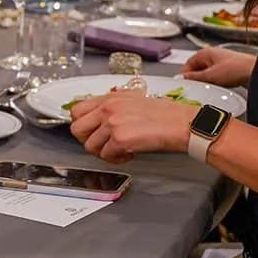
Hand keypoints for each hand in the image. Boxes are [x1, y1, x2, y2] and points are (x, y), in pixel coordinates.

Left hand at [67, 92, 194, 163]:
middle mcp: (108, 108)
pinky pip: (106, 156)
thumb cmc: (164, 114)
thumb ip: (113, 108)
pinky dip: (116, 159)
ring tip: (119, 150)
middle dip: (88, 140)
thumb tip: (99, 121)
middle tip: (103, 144)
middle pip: (77, 129)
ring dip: (103, 152)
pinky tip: (129, 154)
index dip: (83, 124)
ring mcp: (112, 123)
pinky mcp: (119, 139)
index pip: (77, 110)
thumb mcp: (133, 101)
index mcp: (110, 98)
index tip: (92, 131)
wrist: (181, 123)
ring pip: (90, 146)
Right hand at [182, 46, 255, 86]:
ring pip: (207, 73)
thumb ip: (194, 77)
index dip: (185, 74)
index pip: (189, 63)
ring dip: (206, 81)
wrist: (255, 71)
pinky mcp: (228, 69)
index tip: (185, 84)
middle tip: (196, 87)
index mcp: (206, 52)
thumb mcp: (210, 76)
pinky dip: (214, 82)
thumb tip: (184, 78)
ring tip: (209, 87)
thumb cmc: (235, 69)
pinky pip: (216, 76)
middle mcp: (213, 55)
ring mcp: (221, 62)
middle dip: (196, 78)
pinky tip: (218, 87)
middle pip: (197, 67)